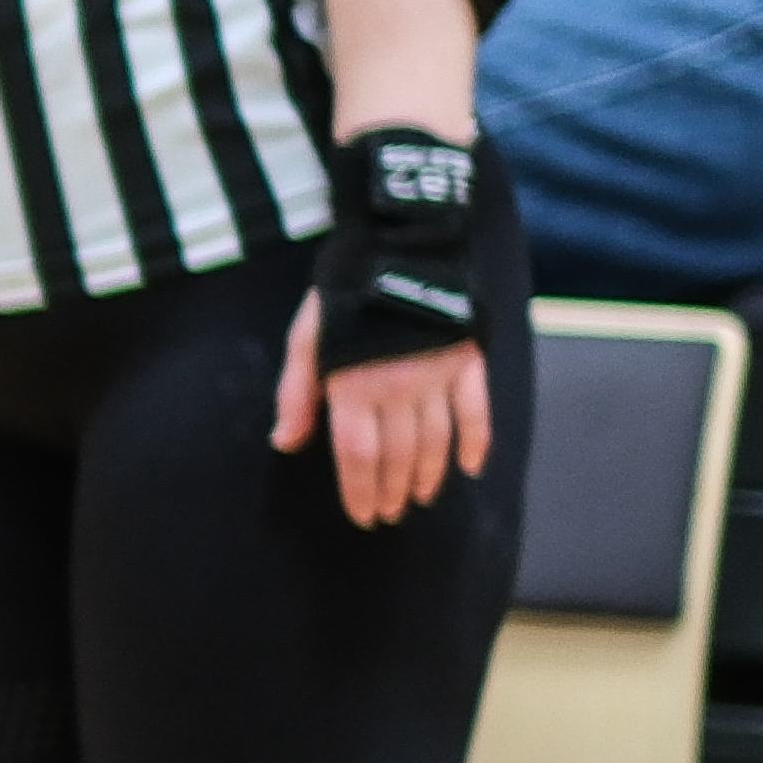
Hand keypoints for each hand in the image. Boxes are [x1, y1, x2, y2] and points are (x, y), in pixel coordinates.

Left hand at [266, 282, 494, 530]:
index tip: (364, 516)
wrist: (397, 246)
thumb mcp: (305, 339)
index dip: (360, 490)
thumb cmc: (343, 294)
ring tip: (421, 497)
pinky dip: (476, 442)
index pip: (356, 454)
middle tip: (391, 513)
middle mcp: (395, 389)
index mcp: (351, 386)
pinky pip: (476, 411)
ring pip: (435, 440)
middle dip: (392, 489)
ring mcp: (436, 377)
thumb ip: (296, 394)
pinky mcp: (467, 361)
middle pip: (397, 454)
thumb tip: (286, 443)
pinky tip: (471, 468)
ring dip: (428, 474)